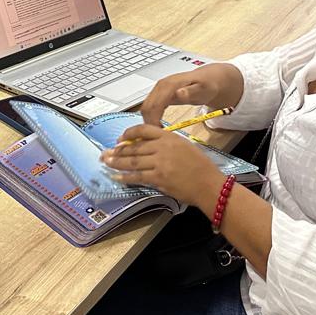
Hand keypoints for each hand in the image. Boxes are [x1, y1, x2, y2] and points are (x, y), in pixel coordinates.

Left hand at [102, 125, 223, 210]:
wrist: (209, 184)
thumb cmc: (200, 166)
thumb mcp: (184, 146)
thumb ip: (166, 144)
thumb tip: (146, 147)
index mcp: (169, 137)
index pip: (143, 130)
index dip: (129, 133)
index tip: (120, 139)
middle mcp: (162, 148)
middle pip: (134, 147)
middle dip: (118, 151)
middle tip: (106, 153)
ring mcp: (159, 163)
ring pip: (132, 161)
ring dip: (116, 162)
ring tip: (106, 162)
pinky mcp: (158, 178)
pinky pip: (137, 176)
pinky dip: (125, 177)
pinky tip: (116, 177)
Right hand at [136, 64, 244, 127]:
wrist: (208, 78)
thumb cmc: (207, 85)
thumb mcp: (202, 89)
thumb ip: (190, 92)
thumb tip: (178, 94)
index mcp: (168, 85)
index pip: (153, 106)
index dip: (153, 121)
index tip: (160, 133)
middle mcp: (160, 86)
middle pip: (146, 108)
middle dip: (149, 123)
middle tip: (159, 136)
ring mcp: (159, 90)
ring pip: (146, 108)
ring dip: (149, 121)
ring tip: (160, 132)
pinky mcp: (159, 94)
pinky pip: (150, 107)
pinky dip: (151, 117)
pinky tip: (159, 125)